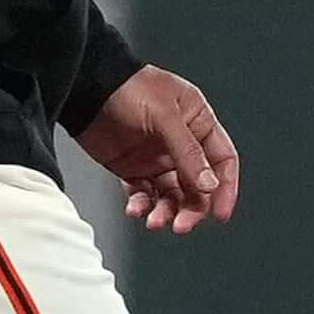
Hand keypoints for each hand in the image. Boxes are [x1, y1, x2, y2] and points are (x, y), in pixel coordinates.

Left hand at [76, 65, 239, 234]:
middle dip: (192, 207)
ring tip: (153, 220)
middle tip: (181, 224)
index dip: (225, 187)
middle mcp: (181, 142)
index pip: (222, 159)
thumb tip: (210, 185)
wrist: (88, 89)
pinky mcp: (133, 168)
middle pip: (198, 185)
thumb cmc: (131, 88)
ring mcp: (157, 157)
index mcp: (198, 121)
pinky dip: (142, 205)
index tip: (220, 214)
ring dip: (166, 211)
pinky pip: (144, 194)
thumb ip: (188, 153)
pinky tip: (135, 208)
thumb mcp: (166, 117)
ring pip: (171, 195)